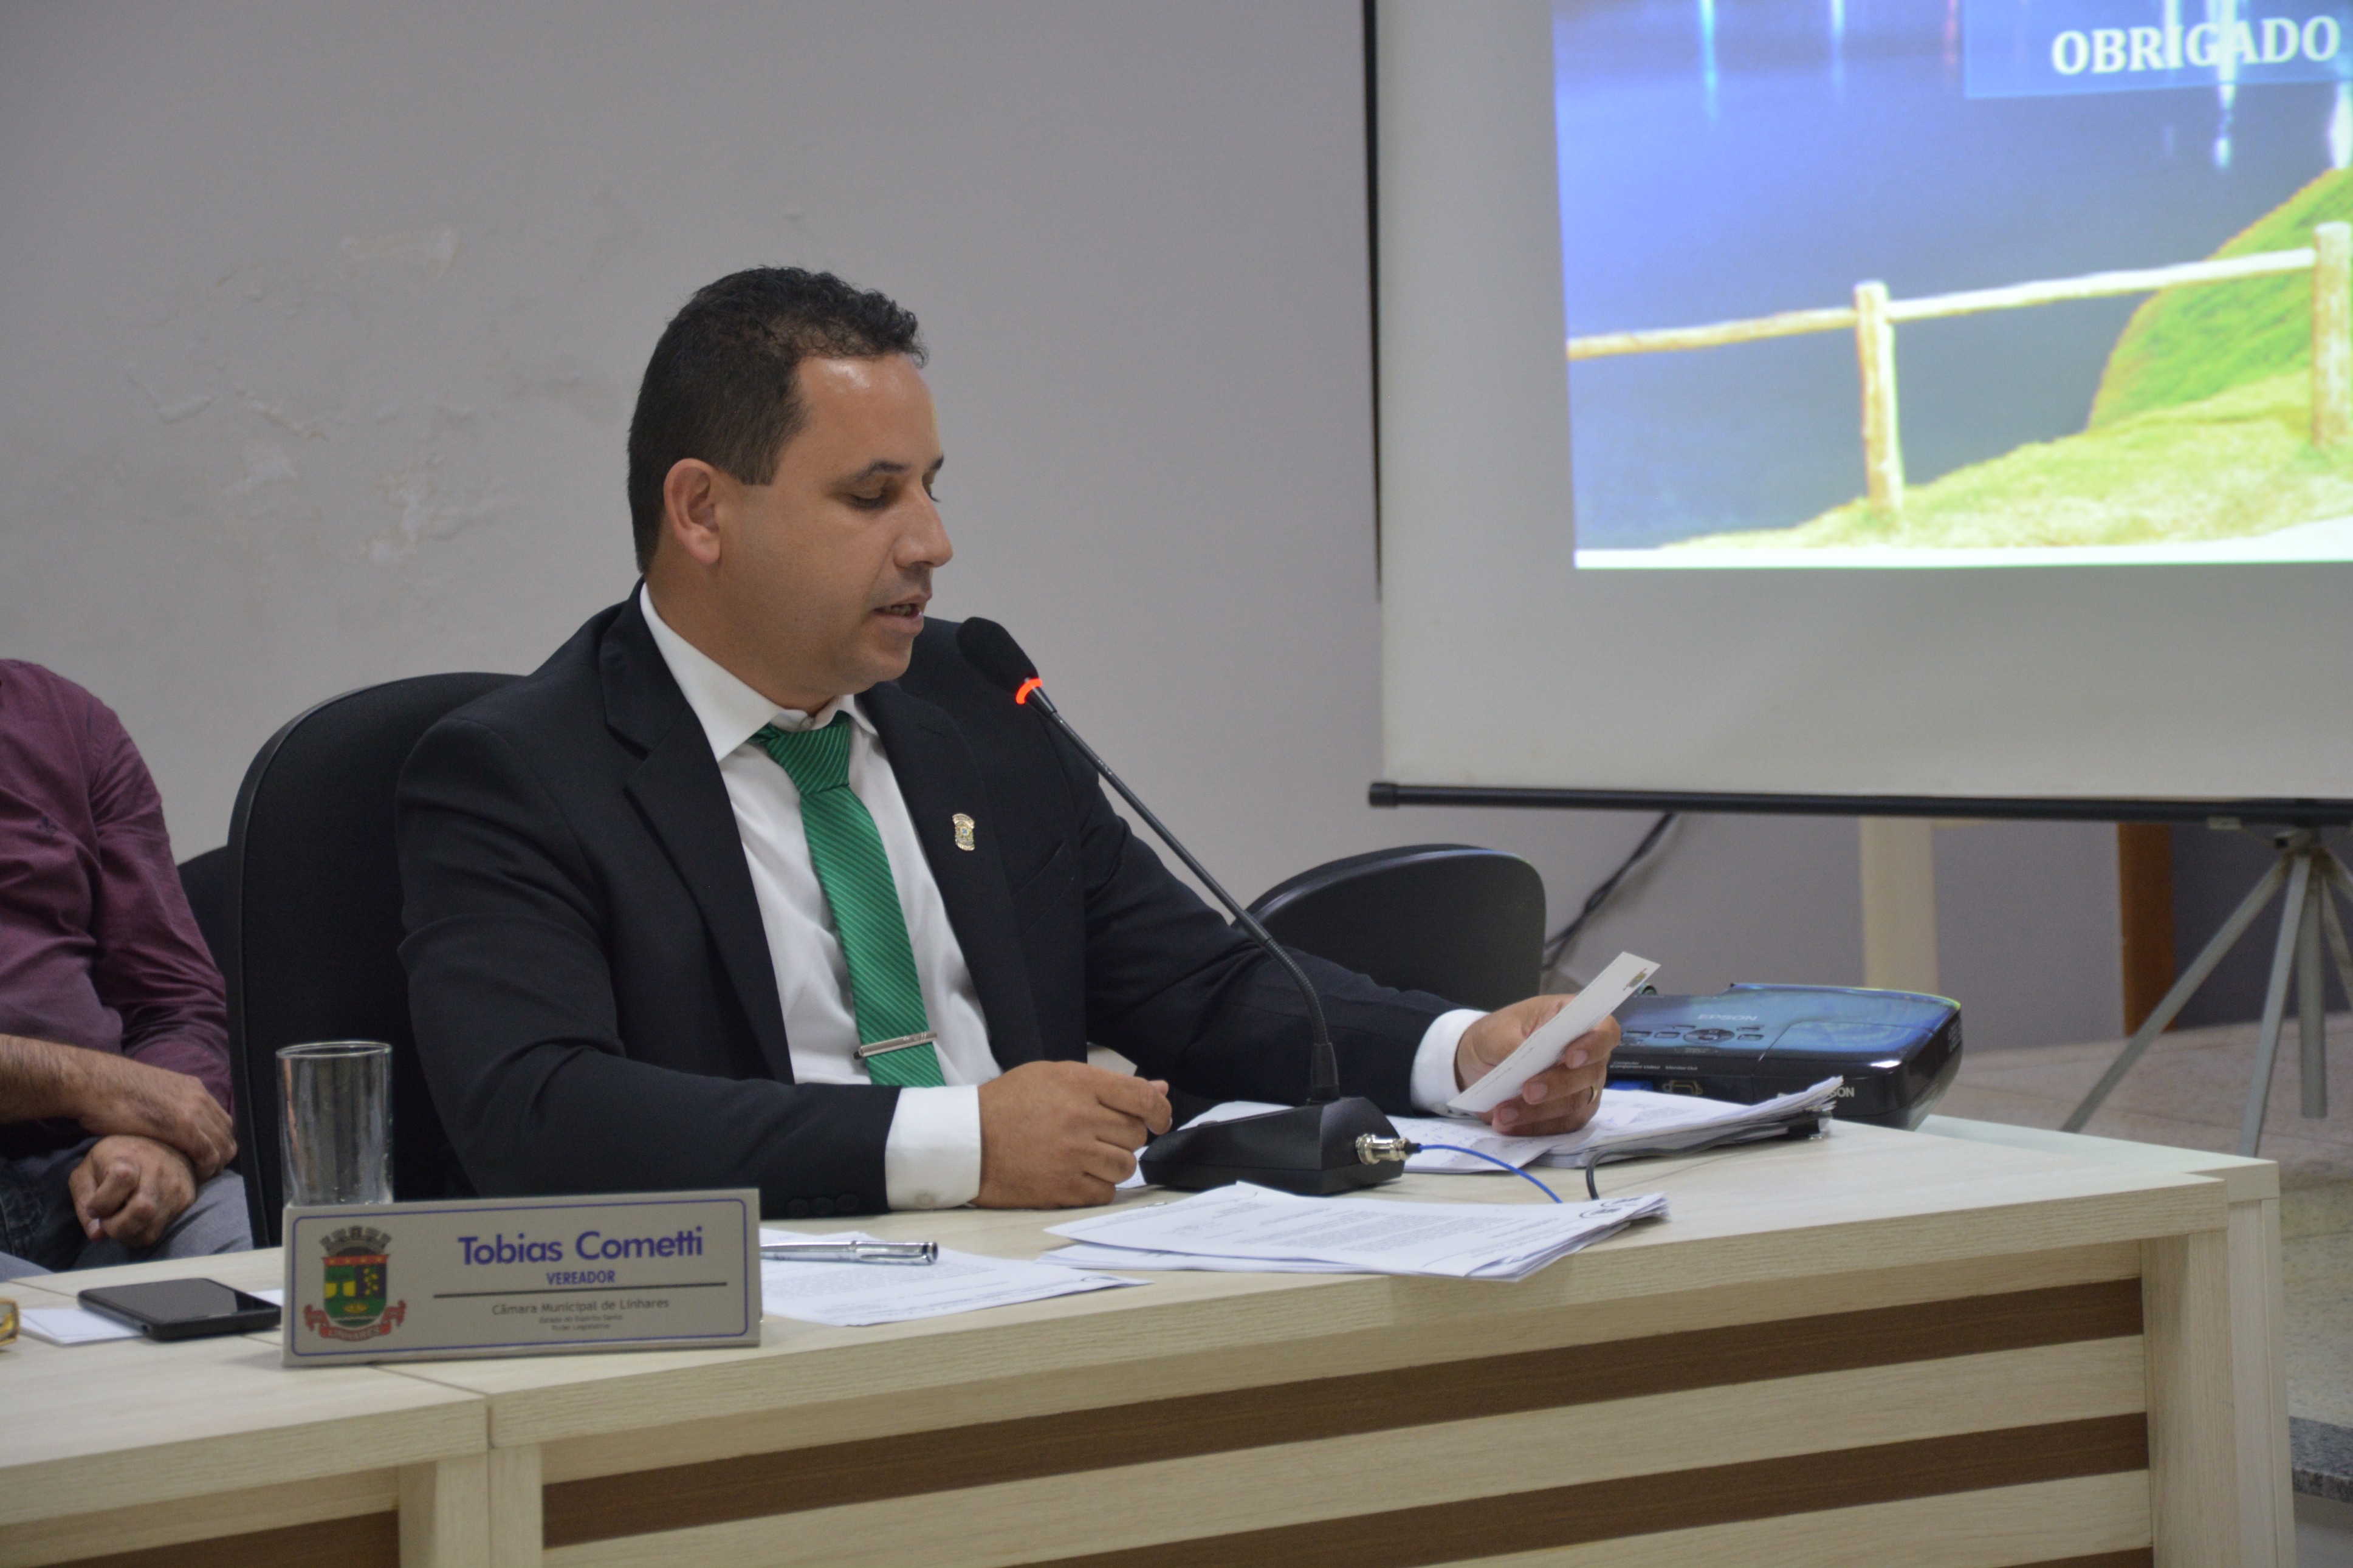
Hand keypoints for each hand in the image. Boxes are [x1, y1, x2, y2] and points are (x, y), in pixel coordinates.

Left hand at [69, 1134, 197, 1248]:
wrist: (160, 1143)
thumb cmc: (114, 1160)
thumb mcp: (87, 1171)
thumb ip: (84, 1201)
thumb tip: (97, 1235)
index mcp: (129, 1157)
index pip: (122, 1179)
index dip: (102, 1203)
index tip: (94, 1207)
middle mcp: (158, 1170)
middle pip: (141, 1211)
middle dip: (116, 1227)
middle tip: (109, 1219)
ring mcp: (176, 1187)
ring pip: (149, 1232)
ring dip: (128, 1234)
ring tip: (122, 1220)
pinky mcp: (187, 1200)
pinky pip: (159, 1232)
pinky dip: (142, 1231)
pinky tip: (137, 1217)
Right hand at [73, 1056, 235, 1179]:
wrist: (92, 1082)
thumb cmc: (110, 1093)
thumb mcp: (150, 1096)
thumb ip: (166, 1107)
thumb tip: (168, 1124)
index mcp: (193, 1087)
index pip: (221, 1120)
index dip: (217, 1143)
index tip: (205, 1161)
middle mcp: (199, 1096)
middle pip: (227, 1133)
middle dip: (220, 1156)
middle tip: (204, 1173)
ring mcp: (194, 1109)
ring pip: (223, 1144)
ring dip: (215, 1165)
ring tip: (198, 1178)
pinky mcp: (182, 1125)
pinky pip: (208, 1153)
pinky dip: (206, 1168)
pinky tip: (193, 1177)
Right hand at [975, 1061, 1173, 1207]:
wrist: (966, 1141)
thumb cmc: (1008, 1105)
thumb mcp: (1054, 1076)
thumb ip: (1107, 1084)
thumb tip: (1158, 1090)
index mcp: (1079, 1084)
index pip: (1141, 1097)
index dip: (1160, 1110)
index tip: (1159, 1119)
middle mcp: (1079, 1118)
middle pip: (1136, 1134)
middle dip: (1126, 1136)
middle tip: (1102, 1135)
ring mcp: (1072, 1156)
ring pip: (1126, 1166)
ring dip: (1115, 1163)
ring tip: (1090, 1156)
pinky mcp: (1063, 1188)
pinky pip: (1105, 1192)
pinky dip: (1098, 1186)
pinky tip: (1079, 1175)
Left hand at [1454, 994, 1619, 1136]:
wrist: (1477, 1064)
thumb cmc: (1494, 1038)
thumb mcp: (1494, 1033)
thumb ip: (1513, 1045)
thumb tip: (1528, 1063)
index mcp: (1572, 1020)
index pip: (1603, 1030)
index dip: (1594, 1045)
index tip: (1571, 1058)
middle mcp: (1586, 1054)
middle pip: (1591, 1073)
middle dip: (1559, 1085)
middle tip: (1528, 1092)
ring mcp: (1582, 1086)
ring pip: (1577, 1103)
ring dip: (1540, 1112)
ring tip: (1504, 1113)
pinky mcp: (1570, 1113)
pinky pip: (1562, 1125)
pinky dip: (1534, 1127)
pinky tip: (1508, 1124)